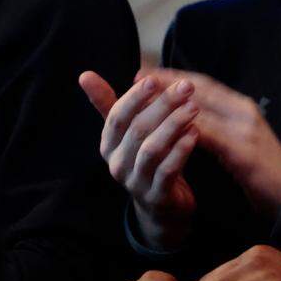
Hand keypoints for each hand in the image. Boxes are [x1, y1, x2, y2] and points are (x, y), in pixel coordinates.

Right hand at [81, 72, 198, 249]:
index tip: (153, 79)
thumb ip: (110, 104)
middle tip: (186, 88)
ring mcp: (136, 181)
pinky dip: (181, 150)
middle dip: (162, 105)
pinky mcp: (157, 195)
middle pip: (137, 129)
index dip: (133, 97)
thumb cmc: (145, 158)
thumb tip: (84, 75)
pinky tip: (196, 133)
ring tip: (194, 107)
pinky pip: (168, 170)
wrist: (161, 205)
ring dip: (174, 125)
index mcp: (109, 145)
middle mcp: (117, 163)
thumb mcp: (127, 132)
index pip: (116, 117)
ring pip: (152, 149)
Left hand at [137, 68, 280, 216]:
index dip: (176, 76)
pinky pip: (207, 135)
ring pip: (201, 108)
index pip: (206, 84)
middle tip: (137, 76)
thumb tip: (190, 116)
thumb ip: (220, 125)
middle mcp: (244, 112)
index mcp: (244, 108)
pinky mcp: (243, 151)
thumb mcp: (240, 141)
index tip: (148, 73)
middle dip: (167, 82)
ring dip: (170, 102)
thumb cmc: (265, 170)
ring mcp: (246, 129)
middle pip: (201, 89)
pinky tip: (163, 129)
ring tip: (142, 100)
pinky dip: (184, 129)